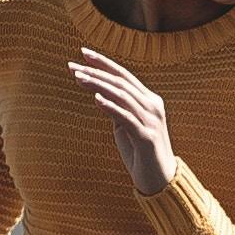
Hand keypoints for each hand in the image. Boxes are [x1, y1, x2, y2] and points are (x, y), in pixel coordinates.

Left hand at [69, 46, 176, 196]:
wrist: (160, 181)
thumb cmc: (140, 154)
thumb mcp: (126, 128)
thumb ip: (117, 111)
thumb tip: (100, 96)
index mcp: (149, 101)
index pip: (124, 75)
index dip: (104, 63)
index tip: (83, 53)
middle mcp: (153, 106)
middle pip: (121, 82)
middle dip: (96, 71)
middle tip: (73, 65)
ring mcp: (151, 121)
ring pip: (122, 96)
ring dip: (99, 85)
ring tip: (79, 78)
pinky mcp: (146, 137)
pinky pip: (126, 118)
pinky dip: (111, 107)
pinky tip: (97, 100)